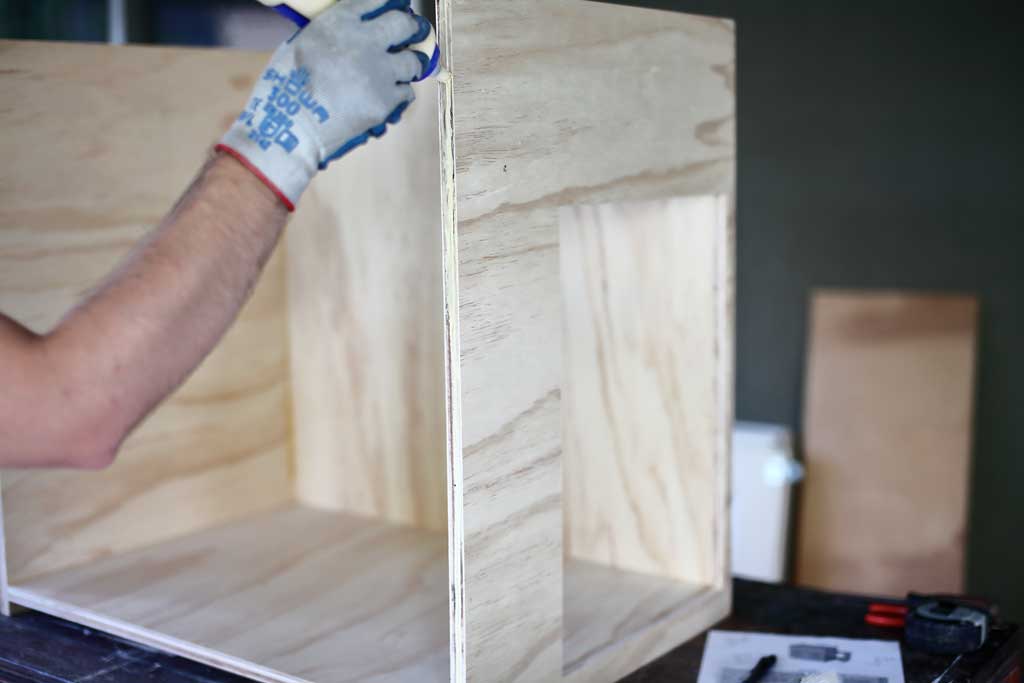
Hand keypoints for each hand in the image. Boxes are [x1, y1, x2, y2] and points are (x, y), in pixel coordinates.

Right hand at [218, 0, 431, 210]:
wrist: (290, 129)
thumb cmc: (285, 89)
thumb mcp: (301, 44)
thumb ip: (332, 33)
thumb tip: (354, 31)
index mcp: (338, 23)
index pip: (376, 1)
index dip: (390, 4)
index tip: (397, 7)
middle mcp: (363, 42)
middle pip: (404, 24)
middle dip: (411, 27)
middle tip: (414, 31)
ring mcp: (378, 72)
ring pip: (412, 62)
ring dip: (409, 65)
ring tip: (404, 69)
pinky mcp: (386, 101)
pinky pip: (406, 92)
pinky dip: (399, 94)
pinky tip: (390, 96)